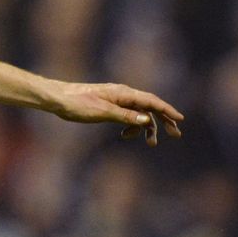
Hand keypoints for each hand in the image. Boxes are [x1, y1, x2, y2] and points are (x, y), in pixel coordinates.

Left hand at [51, 82, 183, 146]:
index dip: (167, 110)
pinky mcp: (108, 105)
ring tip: (151, 143)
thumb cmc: (78, 103)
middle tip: (175, 135)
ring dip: (147, 127)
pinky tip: (126, 135)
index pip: (151, 101)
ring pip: (139, 113)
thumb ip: (125, 116)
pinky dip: (132, 125)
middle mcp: (122, 94)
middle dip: (163, 120)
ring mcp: (116, 99)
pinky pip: (127, 115)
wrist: (57, 99)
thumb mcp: (102, 112)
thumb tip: (147, 120)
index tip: (180, 120)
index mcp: (123, 93)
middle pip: (149, 106)